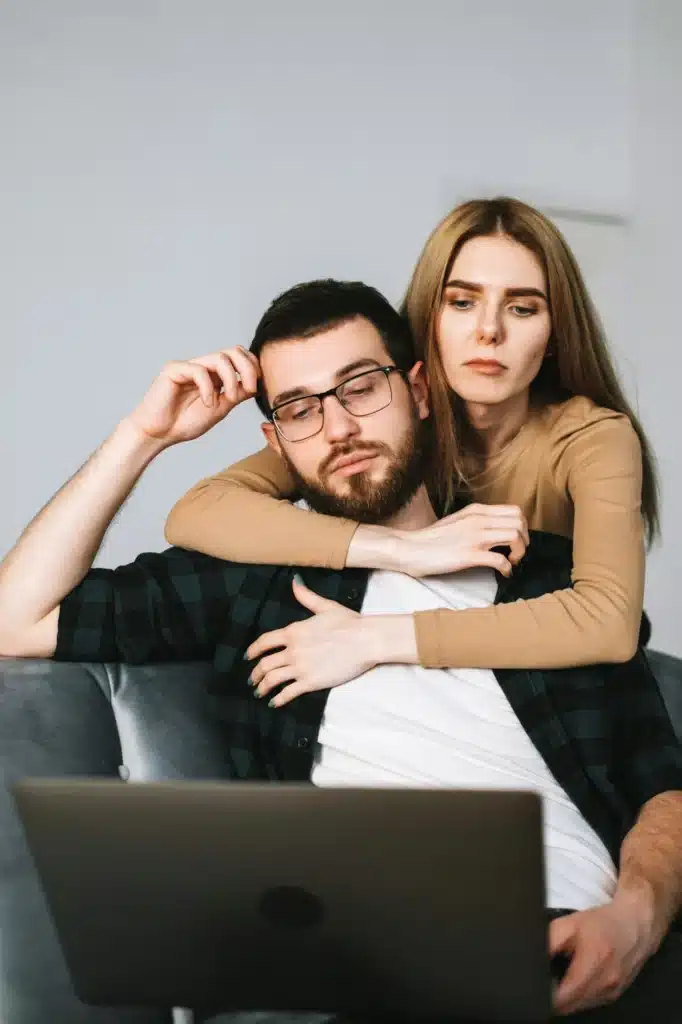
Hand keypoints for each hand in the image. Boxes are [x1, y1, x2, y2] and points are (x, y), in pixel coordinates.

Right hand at [127, 347, 259, 445]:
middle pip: (233, 351)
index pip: (239, 357)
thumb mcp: (220, 408)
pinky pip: (199, 371)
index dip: (252, 367)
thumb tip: (256, 385)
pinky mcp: (174, 370)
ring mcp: (188, 366)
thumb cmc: (184, 423)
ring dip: (230, 379)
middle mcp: (203, 367)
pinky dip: (208, 388)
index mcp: (215, 375)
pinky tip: (208, 403)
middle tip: (250, 388)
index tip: (257, 386)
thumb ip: (236, 394)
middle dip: (247, 368)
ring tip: (228, 398)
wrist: (158, 434)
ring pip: (219, 358)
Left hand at [246, 578, 375, 705]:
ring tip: (260, 692)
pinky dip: (278, 699)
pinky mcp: (310, 682)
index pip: (264, 642)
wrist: (365, 640)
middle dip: (255, 674)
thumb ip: (306, 597)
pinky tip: (274, 703)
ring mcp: (300, 667)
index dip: (253, 650)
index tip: (248, 656)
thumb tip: (294, 581)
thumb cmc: (349, 622)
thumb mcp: (325, 606)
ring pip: (272, 679)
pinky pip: (288, 693)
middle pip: (265, 664)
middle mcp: (292, 650)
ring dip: (263, 687)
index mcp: (293, 631)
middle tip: (252, 679)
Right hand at [393, 503, 528, 577]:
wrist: (409, 548)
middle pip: (519, 522)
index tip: (515, 542)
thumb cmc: (431, 539)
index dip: (522, 527)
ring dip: (519, 552)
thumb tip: (496, 530)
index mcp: (476, 511)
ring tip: (511, 562)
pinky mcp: (469, 555)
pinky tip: (503, 574)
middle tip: (515, 553)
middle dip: (524, 540)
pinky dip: (507, 569)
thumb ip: (477, 521)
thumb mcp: (458, 521)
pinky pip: (501, 560)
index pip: (515, 511)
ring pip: (515, 536)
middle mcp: (478, 520)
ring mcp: (474, 537)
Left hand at [549, 897, 656, 1014]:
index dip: (546, 995)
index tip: (538, 985)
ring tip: (561, 977)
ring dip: (566, 998)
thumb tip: (532, 957)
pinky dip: (578, 996)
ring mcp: (612, 992)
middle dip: (554, 997)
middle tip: (547, 979)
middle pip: (570, 1006)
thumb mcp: (569, 924)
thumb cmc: (602, 924)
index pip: (564, 995)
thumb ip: (548, 941)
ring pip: (579, 1007)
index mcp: (594, 961)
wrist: (634, 926)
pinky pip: (589, 1004)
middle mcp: (606, 981)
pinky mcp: (614, 996)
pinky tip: (576, 980)